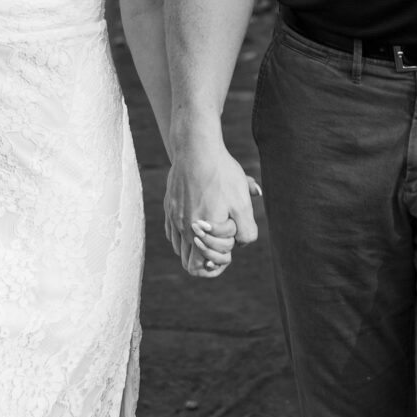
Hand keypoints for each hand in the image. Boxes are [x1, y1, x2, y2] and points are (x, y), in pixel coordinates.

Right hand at [165, 136, 260, 278]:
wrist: (196, 148)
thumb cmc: (222, 175)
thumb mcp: (242, 203)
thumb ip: (247, 230)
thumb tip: (241, 242)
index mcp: (201, 233)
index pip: (203, 267)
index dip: (220, 262)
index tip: (230, 247)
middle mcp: (184, 229)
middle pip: (188, 263)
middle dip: (207, 259)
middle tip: (222, 242)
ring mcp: (174, 218)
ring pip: (179, 248)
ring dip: (195, 247)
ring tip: (212, 231)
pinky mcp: (169, 206)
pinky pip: (173, 232)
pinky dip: (185, 234)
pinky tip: (199, 222)